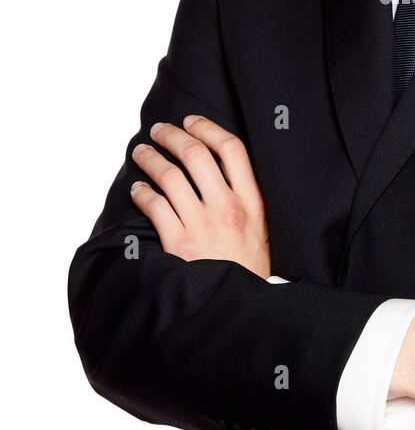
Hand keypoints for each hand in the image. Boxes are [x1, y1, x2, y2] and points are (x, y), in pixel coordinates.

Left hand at [130, 115, 270, 279]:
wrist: (240, 308)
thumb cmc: (250, 270)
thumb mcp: (262, 230)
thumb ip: (245, 200)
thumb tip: (220, 170)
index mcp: (252, 201)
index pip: (231, 149)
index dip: (207, 128)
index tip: (191, 121)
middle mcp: (228, 208)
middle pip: (195, 154)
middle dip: (172, 136)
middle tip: (158, 131)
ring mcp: (203, 224)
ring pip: (170, 175)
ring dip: (150, 158)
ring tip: (141, 153)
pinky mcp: (180, 243)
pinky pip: (155, 205)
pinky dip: (142, 192)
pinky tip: (138, 190)